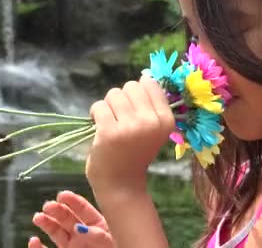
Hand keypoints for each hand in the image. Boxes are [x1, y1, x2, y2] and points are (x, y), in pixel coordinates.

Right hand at [29, 190, 112, 247]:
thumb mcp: (110, 241)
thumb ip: (95, 234)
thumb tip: (79, 227)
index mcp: (97, 225)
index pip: (83, 209)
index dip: (72, 201)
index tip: (62, 195)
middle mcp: (83, 234)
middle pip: (67, 218)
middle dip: (57, 210)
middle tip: (48, 205)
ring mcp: (73, 246)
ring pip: (57, 232)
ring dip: (46, 224)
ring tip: (38, 217)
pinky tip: (34, 240)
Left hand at [86, 76, 174, 192]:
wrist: (121, 184)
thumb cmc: (135, 153)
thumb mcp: (153, 129)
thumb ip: (151, 105)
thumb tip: (145, 77)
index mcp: (166, 120)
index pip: (150, 84)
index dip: (137, 93)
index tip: (134, 110)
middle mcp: (152, 122)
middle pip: (131, 86)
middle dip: (122, 98)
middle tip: (120, 118)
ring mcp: (130, 127)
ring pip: (113, 94)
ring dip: (108, 106)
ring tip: (110, 123)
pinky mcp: (109, 132)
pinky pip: (98, 106)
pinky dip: (95, 114)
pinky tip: (99, 127)